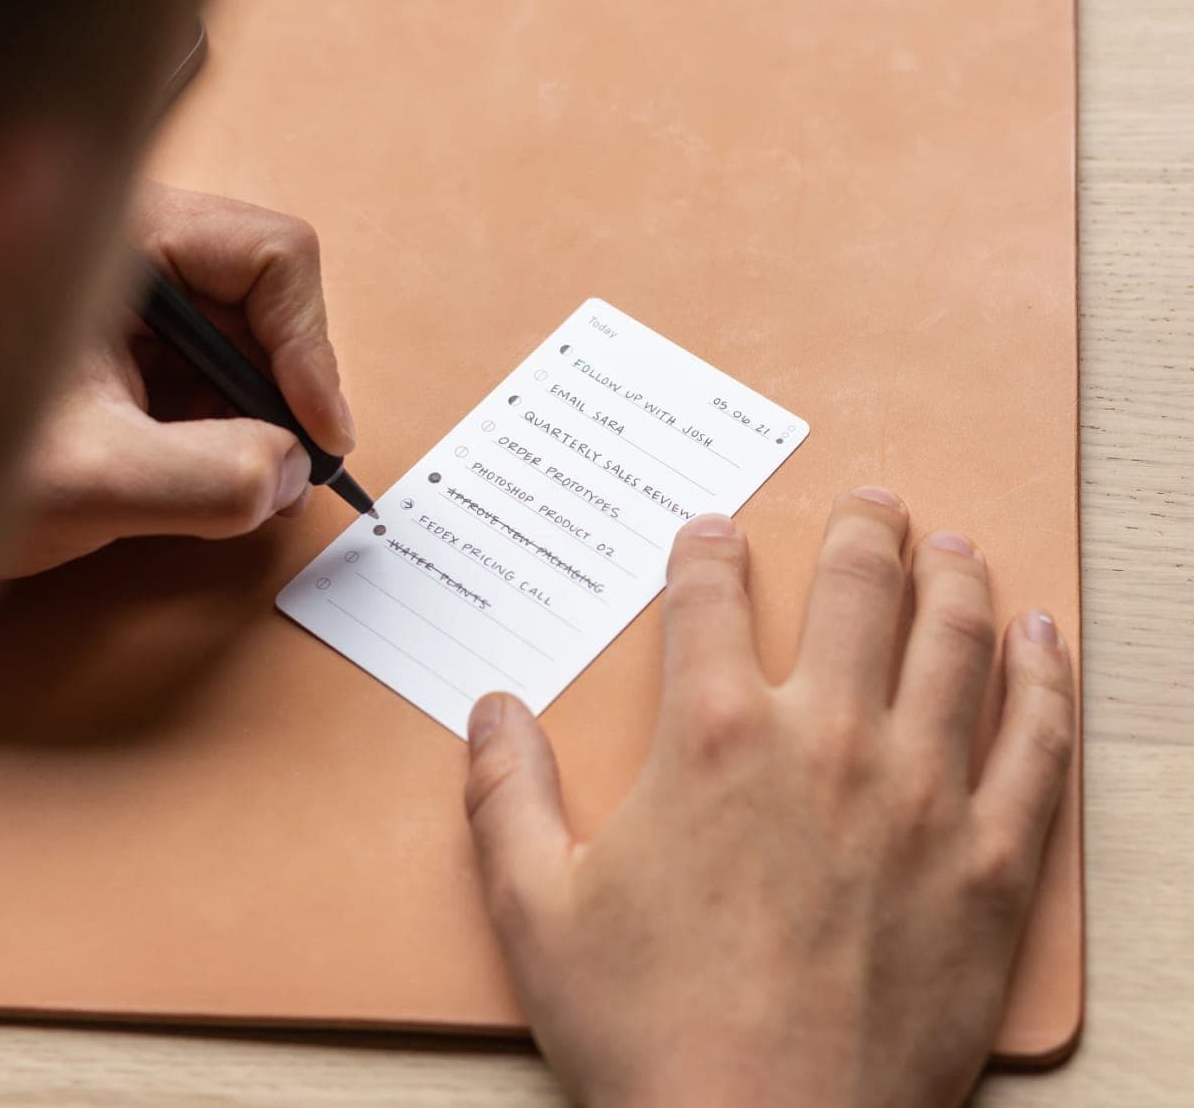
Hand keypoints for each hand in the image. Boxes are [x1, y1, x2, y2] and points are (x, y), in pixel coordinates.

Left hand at [0, 182, 353, 576]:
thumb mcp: (89, 480)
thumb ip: (211, 481)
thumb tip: (294, 472)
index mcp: (121, 237)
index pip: (273, 258)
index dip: (311, 349)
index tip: (319, 434)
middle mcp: (136, 248)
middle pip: (268, 300)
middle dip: (286, 392)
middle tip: (289, 469)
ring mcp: (137, 294)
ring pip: (246, 339)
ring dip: (258, 414)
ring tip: (237, 479)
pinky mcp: (132, 337)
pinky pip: (213, 368)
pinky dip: (225, 423)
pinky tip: (196, 467)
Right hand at [464, 490, 1073, 1107]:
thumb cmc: (650, 1031)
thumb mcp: (537, 910)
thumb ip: (504, 792)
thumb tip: (491, 707)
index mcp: (714, 737)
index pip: (709, 598)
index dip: (706, 551)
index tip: (712, 533)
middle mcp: (826, 740)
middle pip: (856, 589)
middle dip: (860, 531)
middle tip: (872, 502)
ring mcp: (920, 794)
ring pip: (953, 642)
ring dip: (952, 578)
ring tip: (951, 545)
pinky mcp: (989, 862)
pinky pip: (1034, 743)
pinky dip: (1042, 678)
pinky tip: (1040, 640)